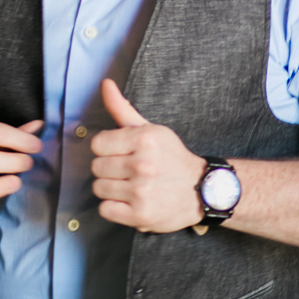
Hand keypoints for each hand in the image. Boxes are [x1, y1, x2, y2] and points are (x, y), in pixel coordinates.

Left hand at [90, 80, 204, 232]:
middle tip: (130, 172)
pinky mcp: (140, 215)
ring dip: (112, 189)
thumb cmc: (172, 158)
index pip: (98, 144)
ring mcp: (141, 191)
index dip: (108, 149)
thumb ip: (123, 108)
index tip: (124, 154)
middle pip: (96, 167)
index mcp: (145, 139)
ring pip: (98, 188)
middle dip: (110, 169)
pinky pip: (105, 209)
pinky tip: (131, 201)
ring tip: (132, 186)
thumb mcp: (152, 130)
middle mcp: (143, 165)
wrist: (202, 191)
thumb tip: (104, 84)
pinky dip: (115, 208)